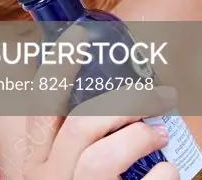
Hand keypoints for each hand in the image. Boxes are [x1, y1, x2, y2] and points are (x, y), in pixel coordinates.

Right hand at [21, 28, 180, 178]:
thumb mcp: (67, 161)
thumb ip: (78, 128)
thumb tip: (115, 79)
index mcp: (35, 161)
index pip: (37, 108)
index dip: (56, 68)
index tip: (81, 35)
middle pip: (80, 126)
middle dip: (127, 101)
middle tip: (162, 94)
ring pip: (100, 160)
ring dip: (138, 138)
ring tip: (161, 137)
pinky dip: (163, 175)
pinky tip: (166, 171)